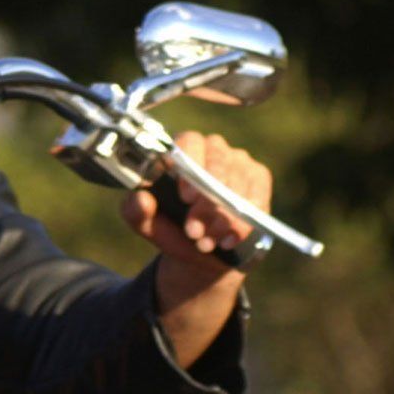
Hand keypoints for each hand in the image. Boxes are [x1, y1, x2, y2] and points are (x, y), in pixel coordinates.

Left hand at [120, 131, 272, 274]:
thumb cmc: (171, 228)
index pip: (189, 142)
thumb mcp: (146, 224)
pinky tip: (227, 240)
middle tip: (194, 232)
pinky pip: (257, 197)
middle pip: (217, 164)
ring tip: (205, 242)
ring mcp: (239, 161)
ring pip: (237, 184)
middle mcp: (213, 148)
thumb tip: (141, 197)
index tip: (186, 198)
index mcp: (181, 149)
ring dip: (222, 219)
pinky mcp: (259, 178)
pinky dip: (242, 223)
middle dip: (206, 203)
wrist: (202, 251)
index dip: (190, 167)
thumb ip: (135, 210)